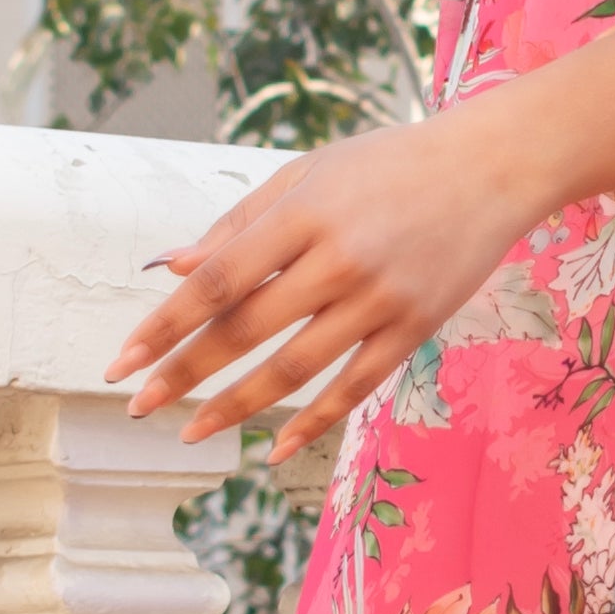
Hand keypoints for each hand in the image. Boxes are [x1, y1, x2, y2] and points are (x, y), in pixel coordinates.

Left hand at [112, 112, 543, 443]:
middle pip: (246, 330)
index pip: (217, 281)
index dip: (165, 326)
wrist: (492, 167)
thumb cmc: (388, 164)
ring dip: (236, 407)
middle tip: (138, 406)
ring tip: (191, 431)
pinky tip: (273, 449)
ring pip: (295, 369)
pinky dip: (312, 423)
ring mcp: (380, 299)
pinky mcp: (414, 327)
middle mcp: (339, 259)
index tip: (122, 362)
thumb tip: (169, 267)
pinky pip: (355, 387)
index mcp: (304, 213)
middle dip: (185, 373)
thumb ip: (238, 223)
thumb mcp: (308, 174)